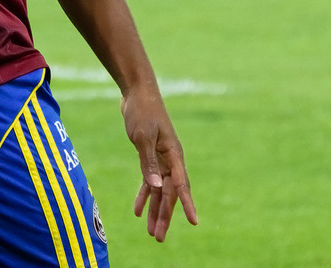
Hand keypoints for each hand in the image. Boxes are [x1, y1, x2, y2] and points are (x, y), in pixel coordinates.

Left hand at [121, 87, 196, 241]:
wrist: (136, 92)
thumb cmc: (142, 111)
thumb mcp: (142, 136)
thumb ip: (148, 162)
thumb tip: (157, 187)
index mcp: (173, 154)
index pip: (181, 184)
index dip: (187, 204)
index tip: (194, 222)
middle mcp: (170, 159)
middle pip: (170, 192)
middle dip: (165, 215)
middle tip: (158, 237)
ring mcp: (161, 157)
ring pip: (160, 190)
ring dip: (155, 210)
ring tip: (151, 232)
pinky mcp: (150, 155)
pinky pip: (150, 180)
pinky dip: (144, 194)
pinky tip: (138, 211)